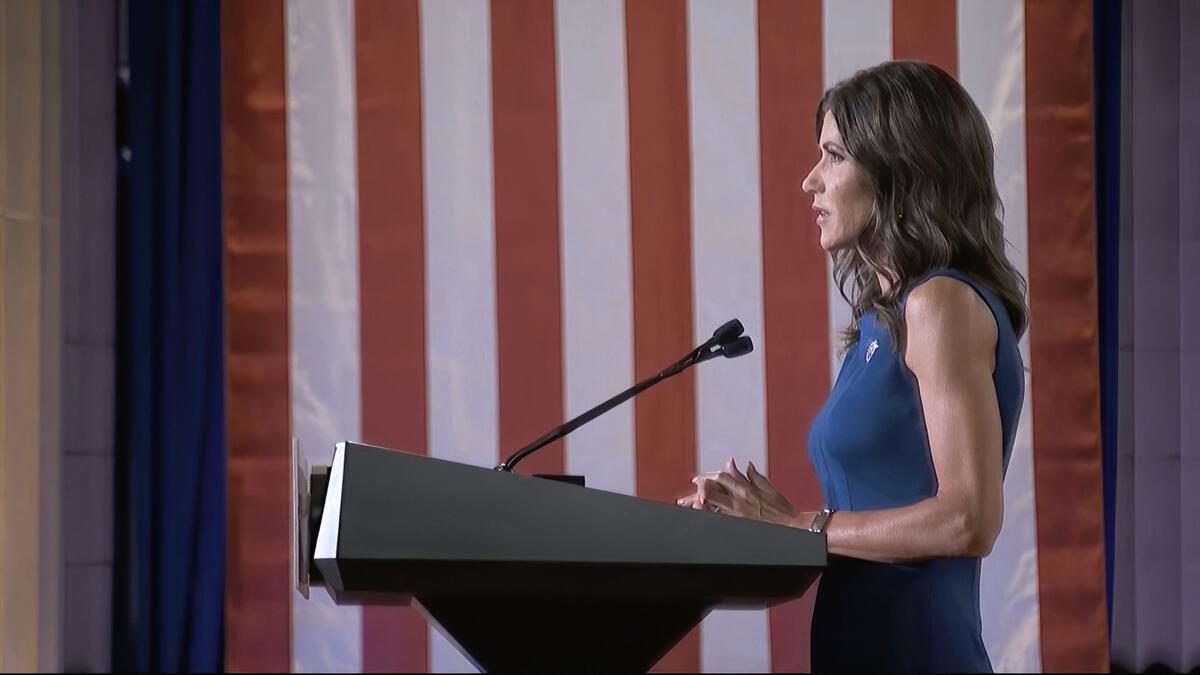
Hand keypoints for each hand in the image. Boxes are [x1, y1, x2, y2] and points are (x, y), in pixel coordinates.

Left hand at [676, 457, 799, 526]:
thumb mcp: (767, 488)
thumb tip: (745, 463)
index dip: (708, 476)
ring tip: (685, 506)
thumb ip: (753, 475)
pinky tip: (698, 517)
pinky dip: (707, 516)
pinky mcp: (738, 524)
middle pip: (712, 490)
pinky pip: (718, 519)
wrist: (792, 526)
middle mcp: (739, 500)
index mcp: (746, 489)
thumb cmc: (781, 508)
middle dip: (697, 491)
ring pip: (711, 506)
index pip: (722, 477)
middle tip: (685, 497)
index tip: (698, 479)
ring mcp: (737, 513)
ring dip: (697, 504)